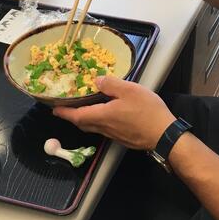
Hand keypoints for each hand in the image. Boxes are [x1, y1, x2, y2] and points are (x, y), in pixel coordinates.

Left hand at [53, 76, 175, 150]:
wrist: (164, 135)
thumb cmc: (147, 112)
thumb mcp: (130, 90)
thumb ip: (111, 84)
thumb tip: (96, 81)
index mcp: (103, 115)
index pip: (77, 116)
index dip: (64, 112)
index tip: (54, 109)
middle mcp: (105, 128)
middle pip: (83, 124)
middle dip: (72, 116)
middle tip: (67, 108)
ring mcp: (114, 135)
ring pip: (93, 127)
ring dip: (85, 119)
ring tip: (84, 109)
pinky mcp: (123, 138)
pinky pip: (104, 130)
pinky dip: (98, 122)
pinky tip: (106, 115)